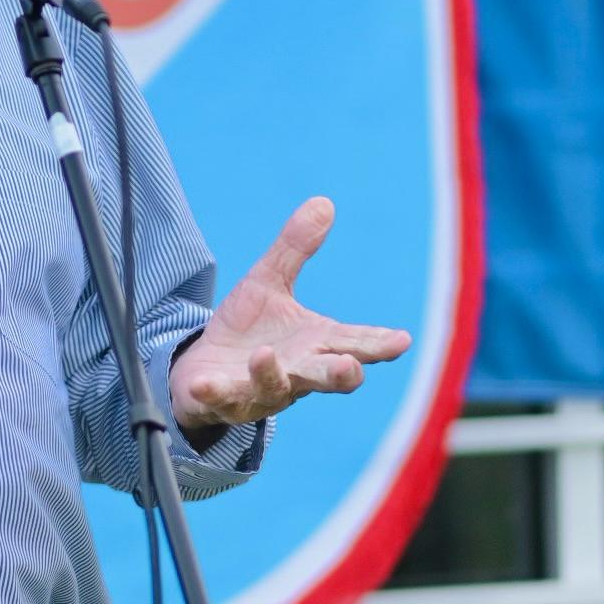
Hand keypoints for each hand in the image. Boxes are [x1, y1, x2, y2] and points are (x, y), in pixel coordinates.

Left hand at [168, 197, 411, 433]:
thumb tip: (324, 202)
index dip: (378, 344)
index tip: (401, 340)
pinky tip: (204, 384)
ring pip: (273, 390)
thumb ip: (295, 249)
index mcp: (314, 345)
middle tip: (351, 368)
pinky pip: (221, 400)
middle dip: (339, 374)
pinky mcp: (223, 401)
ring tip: (263, 353)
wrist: (203, 370)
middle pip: (325, 378)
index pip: (353, 343)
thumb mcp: (268, 282)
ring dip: (271, 374)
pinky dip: (215, 394)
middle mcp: (295, 373)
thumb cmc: (248, 330)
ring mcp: (260, 391)